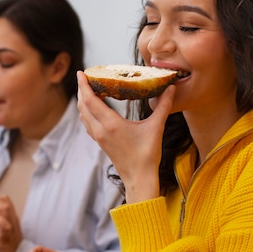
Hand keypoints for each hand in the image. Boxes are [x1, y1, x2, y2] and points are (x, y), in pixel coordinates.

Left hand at [0, 195, 22, 251]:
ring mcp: (10, 227)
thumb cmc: (8, 245)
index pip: (5, 198)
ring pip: (4, 208)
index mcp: (11, 217)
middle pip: (5, 199)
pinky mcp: (6, 237)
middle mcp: (12, 220)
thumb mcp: (5, 227)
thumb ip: (0, 217)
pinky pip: (3, 224)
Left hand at [76, 71, 174, 201]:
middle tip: (85, 77)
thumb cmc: (147, 155)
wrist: (139, 178)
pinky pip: (87, 123)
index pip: (90, 100)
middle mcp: (100, 130)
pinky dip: (87, 112)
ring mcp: (98, 137)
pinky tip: (94, 107)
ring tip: (89, 89)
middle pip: (83, 105)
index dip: (84, 85)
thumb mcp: (156, 128)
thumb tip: (171, 88)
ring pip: (83, 115)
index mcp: (111, 124)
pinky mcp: (100, 142)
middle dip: (82, 90)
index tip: (81, 72)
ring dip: (83, 101)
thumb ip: (163, 106)